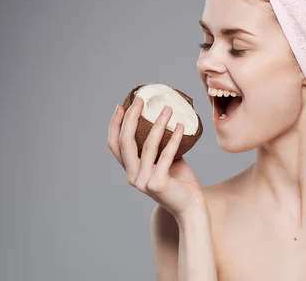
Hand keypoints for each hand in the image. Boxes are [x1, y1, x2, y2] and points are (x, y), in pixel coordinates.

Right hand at [107, 97, 206, 219]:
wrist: (191, 207)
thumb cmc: (180, 182)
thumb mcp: (165, 160)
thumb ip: (160, 145)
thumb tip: (165, 116)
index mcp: (130, 170)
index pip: (114, 145)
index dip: (114, 124)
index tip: (121, 105)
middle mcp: (133, 176)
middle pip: (125, 142)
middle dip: (132, 117)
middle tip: (141, 99)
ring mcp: (143, 181)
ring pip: (147, 146)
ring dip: (158, 124)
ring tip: (168, 108)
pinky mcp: (158, 183)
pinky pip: (166, 155)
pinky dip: (174, 138)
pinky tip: (181, 126)